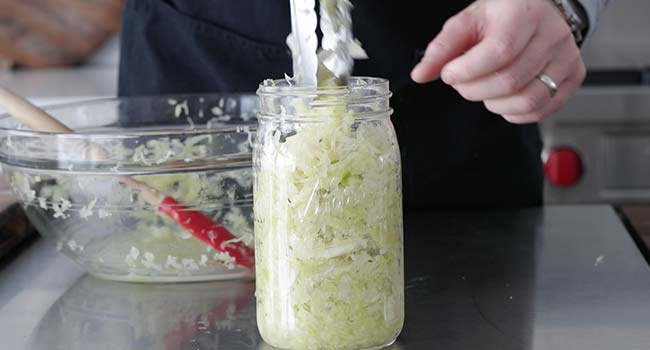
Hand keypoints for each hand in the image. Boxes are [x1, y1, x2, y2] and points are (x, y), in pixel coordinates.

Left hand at [410, 0, 585, 123]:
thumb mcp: (467, 22)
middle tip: (463, 82)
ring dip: (493, 104)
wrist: (538, 9)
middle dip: (474, 90)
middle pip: (509, 81)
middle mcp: (552, 34)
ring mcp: (567, 57)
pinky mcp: (573, 76)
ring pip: (526, 100)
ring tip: (483, 89)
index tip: (450, 73)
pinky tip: (502, 99)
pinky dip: (514, 113)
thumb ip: (442, 48)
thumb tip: (420, 75)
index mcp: (523, 13)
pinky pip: (541, 110)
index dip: (468, 71)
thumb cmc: (501, 16)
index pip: (498, 51)